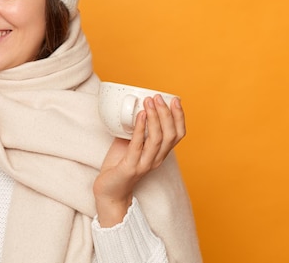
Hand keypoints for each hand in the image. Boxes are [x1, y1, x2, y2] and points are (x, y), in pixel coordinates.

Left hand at [93, 94, 185, 226]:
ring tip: (149, 102)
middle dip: (167, 113)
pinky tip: (140, 115)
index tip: (176, 100)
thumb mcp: (130, 142)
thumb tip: (133, 106)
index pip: (178, 134)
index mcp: (160, 153)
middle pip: (170, 135)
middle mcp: (157, 159)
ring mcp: (145, 164)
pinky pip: (138, 145)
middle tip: (158, 97)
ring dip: (154, 117)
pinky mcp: (131, 167)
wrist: (109, 191)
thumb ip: (135, 128)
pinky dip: (140, 128)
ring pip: (157, 139)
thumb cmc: (119, 165)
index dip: (179, 117)